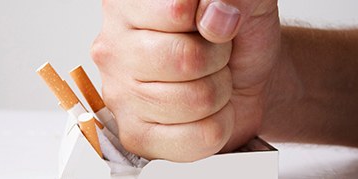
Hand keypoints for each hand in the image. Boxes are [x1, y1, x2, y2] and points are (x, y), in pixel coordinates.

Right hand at [91, 0, 279, 161]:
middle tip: (213, 55)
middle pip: (186, 60)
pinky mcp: (135, 135)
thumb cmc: (233, 38)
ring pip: (196, 100)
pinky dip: (219, 125)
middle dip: (217, 58)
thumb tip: (215, 18)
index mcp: (128, 5)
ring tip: (209, 80)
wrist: (244, 77)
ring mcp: (120, 95)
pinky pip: (198, 138)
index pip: (177, 9)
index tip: (211, 22)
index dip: (211, 18)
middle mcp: (113, 48)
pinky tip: (205, 112)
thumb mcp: (241, 0)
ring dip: (219, 91)